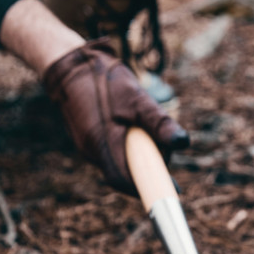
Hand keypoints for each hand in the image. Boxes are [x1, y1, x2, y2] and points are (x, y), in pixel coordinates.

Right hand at [43, 38, 188, 192]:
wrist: (71, 65)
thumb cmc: (104, 79)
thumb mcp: (137, 99)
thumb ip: (160, 124)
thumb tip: (183, 143)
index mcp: (101, 144)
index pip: (124, 180)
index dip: (148, 188)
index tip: (172, 189)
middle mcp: (91, 151)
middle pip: (123, 174)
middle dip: (147, 166)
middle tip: (163, 146)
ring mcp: (86, 147)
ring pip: (117, 163)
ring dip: (136, 156)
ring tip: (145, 131)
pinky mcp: (87, 140)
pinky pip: (110, 153)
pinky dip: (125, 148)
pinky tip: (130, 129)